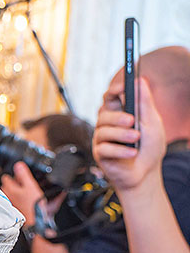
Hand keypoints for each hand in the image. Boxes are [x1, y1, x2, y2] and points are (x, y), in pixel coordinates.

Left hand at [0, 162, 43, 225]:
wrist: (36, 222)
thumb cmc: (33, 206)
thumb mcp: (31, 186)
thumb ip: (23, 175)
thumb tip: (18, 165)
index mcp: (9, 188)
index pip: (6, 177)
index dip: (14, 176)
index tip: (20, 177)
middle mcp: (6, 196)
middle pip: (8, 185)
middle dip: (15, 184)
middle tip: (25, 185)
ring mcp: (9, 203)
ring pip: (11, 194)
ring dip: (17, 192)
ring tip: (26, 194)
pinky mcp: (13, 209)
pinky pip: (14, 201)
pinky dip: (19, 200)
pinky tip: (26, 201)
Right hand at [92, 76, 166, 192]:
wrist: (145, 172)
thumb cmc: (148, 148)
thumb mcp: (151, 122)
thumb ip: (145, 102)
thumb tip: (141, 80)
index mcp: (120, 114)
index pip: (110, 98)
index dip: (113, 91)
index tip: (122, 88)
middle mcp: (108, 125)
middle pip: (103, 113)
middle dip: (117, 117)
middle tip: (132, 121)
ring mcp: (102, 139)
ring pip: (103, 131)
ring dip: (121, 134)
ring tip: (136, 139)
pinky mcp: (100, 154)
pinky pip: (104, 148)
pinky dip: (120, 150)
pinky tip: (132, 153)